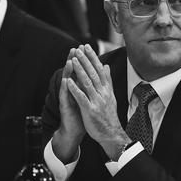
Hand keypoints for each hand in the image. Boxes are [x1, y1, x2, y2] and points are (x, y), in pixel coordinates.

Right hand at [51, 50, 85, 162]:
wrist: (75, 130)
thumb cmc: (82, 112)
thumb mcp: (88, 97)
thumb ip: (91, 85)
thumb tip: (97, 74)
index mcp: (79, 87)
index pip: (81, 70)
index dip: (83, 60)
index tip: (86, 48)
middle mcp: (71, 90)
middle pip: (72, 72)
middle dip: (74, 60)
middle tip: (76, 49)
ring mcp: (67, 97)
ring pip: (67, 82)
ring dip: (68, 71)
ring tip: (70, 60)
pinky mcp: (65, 106)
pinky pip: (65, 96)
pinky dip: (66, 88)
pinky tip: (66, 80)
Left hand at [67, 45, 129, 159]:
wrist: (111, 134)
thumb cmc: (109, 115)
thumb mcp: (110, 95)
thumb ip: (108, 80)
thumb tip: (106, 66)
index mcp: (106, 89)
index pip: (100, 69)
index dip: (93, 57)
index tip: (87, 47)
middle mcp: (103, 93)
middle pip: (93, 73)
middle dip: (86, 60)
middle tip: (79, 49)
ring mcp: (97, 101)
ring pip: (87, 83)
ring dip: (80, 71)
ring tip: (74, 60)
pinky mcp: (90, 110)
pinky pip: (81, 98)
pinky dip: (75, 89)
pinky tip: (68, 81)